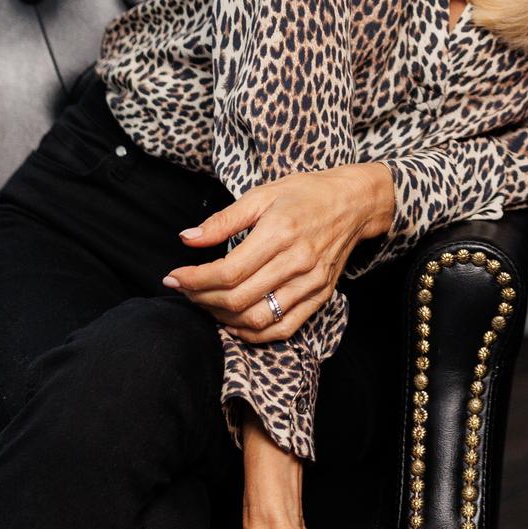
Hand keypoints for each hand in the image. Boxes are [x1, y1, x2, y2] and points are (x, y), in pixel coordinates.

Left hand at [166, 163, 394, 342]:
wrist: (354, 202)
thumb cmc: (306, 194)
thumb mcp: (262, 195)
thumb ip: (223, 220)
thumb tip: (187, 239)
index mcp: (280, 232)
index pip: (227, 271)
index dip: (194, 280)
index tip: (173, 278)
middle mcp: (297, 262)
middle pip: (238, 299)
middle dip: (202, 299)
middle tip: (185, 290)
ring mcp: (311, 283)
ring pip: (258, 319)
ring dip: (223, 318)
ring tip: (206, 304)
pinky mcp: (320, 296)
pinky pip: (283, 328)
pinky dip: (254, 334)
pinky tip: (234, 323)